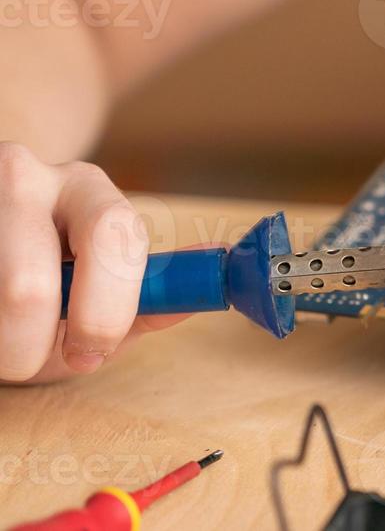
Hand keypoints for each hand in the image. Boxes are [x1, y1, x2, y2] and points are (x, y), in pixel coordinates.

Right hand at [0, 142, 184, 383]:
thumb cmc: (54, 270)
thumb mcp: (104, 280)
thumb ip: (150, 296)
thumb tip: (212, 287)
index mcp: (88, 188)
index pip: (111, 238)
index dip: (103, 313)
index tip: (89, 354)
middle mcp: (26, 177)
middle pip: (26, 289)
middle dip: (27, 347)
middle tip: (29, 359)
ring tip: (5, 331)